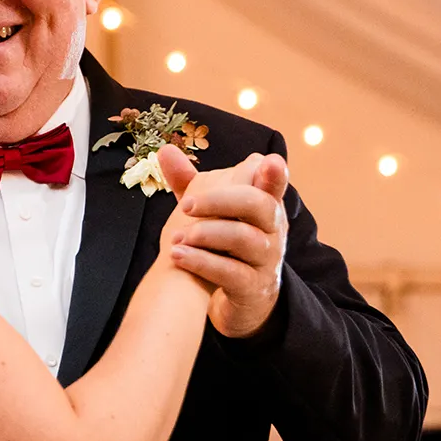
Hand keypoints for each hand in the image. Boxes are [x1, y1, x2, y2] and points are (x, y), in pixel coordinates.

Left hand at [166, 151, 290, 337]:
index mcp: (266, 203)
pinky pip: (232, 273)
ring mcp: (266, 258)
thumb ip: (192, 182)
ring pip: (244, 239)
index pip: (274, 182)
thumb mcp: (213, 212)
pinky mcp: (253, 285)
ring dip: (206, 233)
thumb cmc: (226, 241)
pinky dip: (202, 263)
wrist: (245, 291)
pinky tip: (177, 256)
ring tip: (175, 238)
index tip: (267, 162)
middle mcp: (273, 228)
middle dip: (220, 199)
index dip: (274, 173)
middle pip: (259, 204)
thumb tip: (166, 149)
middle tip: (185, 205)